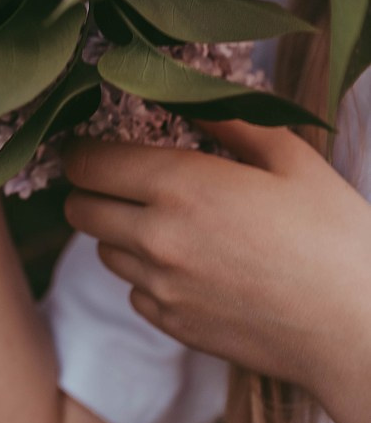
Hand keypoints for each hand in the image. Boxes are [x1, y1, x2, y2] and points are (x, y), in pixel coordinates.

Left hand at [63, 121, 370, 405]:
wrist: (358, 329)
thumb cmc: (335, 237)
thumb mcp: (290, 159)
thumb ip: (228, 120)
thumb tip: (183, 93)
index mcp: (182, 187)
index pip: (88, 163)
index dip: (84, 149)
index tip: (98, 145)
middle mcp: (157, 240)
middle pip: (80, 209)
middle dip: (91, 189)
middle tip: (124, 180)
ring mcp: (162, 289)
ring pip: (104, 251)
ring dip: (120, 231)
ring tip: (169, 222)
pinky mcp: (174, 327)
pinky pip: (134, 293)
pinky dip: (148, 276)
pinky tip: (192, 266)